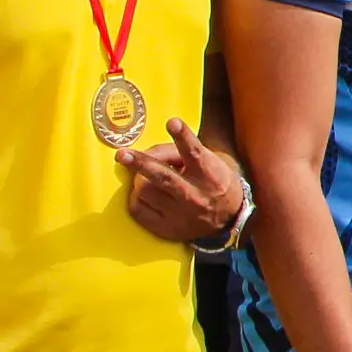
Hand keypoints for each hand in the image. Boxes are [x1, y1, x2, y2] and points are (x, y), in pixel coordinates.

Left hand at [122, 117, 245, 243]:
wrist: (228, 218)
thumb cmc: (213, 181)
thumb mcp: (208, 161)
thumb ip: (178, 152)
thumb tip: (145, 153)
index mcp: (208, 174)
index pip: (195, 153)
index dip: (183, 136)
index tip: (173, 122)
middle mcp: (195, 195)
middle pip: (163, 177)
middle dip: (141, 163)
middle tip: (123, 154)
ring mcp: (180, 215)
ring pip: (145, 191)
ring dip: (140, 180)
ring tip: (145, 177)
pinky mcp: (167, 229)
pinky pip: (138, 210)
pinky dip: (136, 198)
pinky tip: (144, 194)